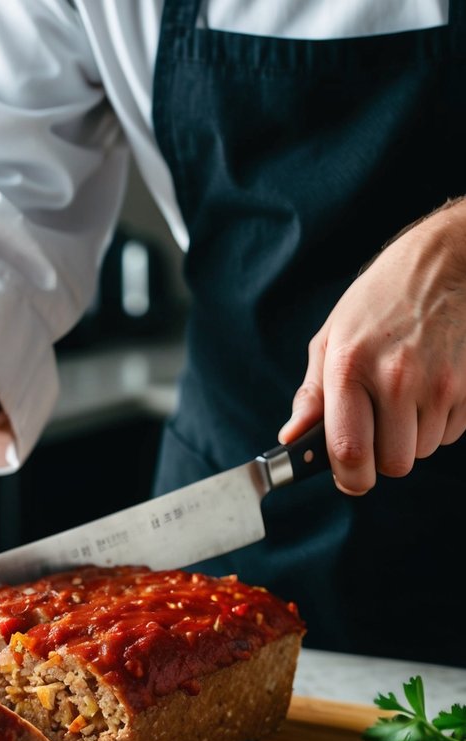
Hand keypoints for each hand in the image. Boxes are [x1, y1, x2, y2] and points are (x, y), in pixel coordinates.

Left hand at [279, 197, 465, 493]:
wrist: (449, 261)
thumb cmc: (381, 301)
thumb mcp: (333, 337)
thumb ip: (312, 395)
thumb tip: (292, 439)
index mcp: (351, 367)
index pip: (348, 452)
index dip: (348, 477)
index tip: (348, 477)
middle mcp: (397, 378)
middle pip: (393, 464)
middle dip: (383, 457)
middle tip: (378, 431)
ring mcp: (439, 383)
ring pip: (424, 451)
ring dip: (412, 437)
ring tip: (405, 397)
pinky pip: (451, 434)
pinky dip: (439, 422)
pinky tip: (431, 387)